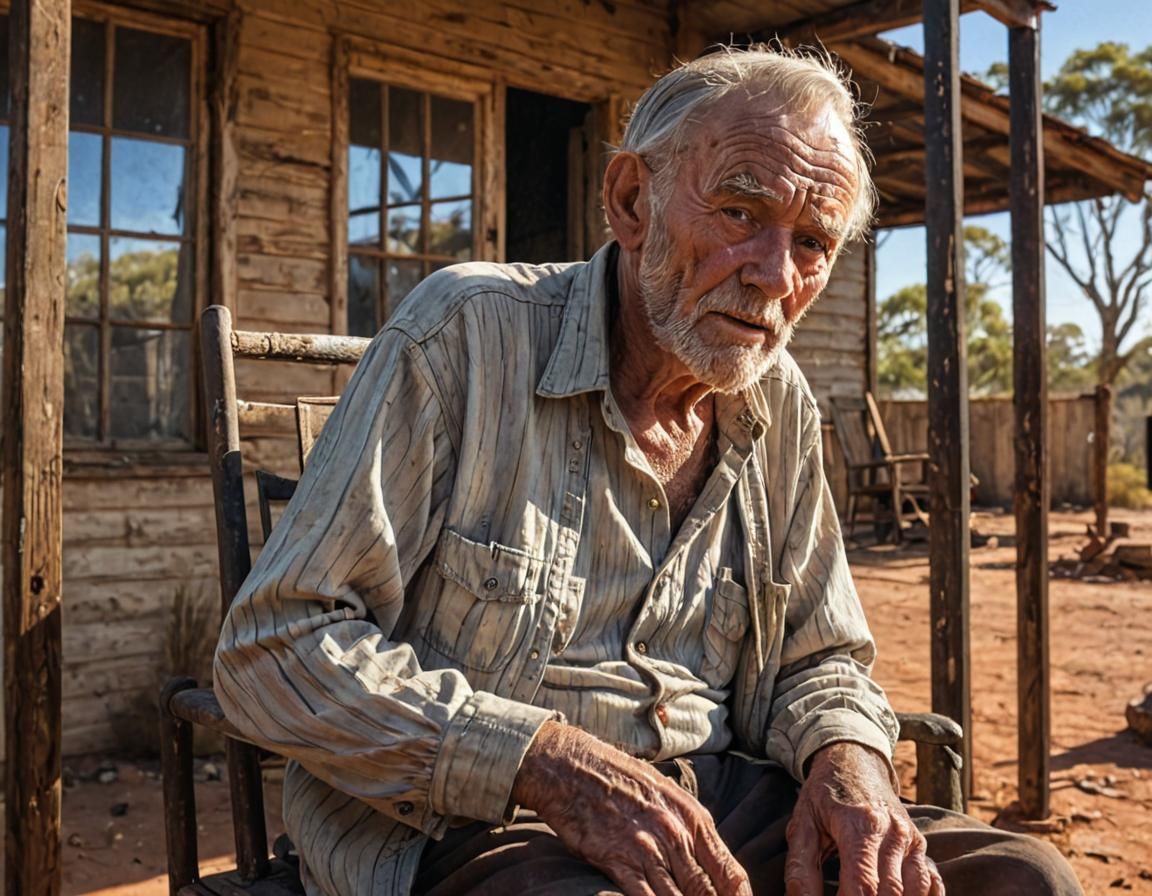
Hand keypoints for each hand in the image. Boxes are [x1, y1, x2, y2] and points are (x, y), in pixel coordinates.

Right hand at [511, 721, 752, 895]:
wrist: (571, 766)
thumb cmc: (618, 778)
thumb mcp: (666, 794)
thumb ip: (689, 827)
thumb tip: (708, 860)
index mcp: (693, 817)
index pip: (731, 873)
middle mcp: (676, 834)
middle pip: (708, 893)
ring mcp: (648, 850)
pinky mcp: (619, 862)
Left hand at [784, 742, 942, 895]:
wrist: (854, 758)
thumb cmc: (824, 794)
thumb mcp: (802, 824)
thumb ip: (801, 868)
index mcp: (859, 825)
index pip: (863, 886)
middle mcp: (892, 832)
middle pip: (891, 894)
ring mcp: (910, 838)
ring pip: (916, 890)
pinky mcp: (920, 844)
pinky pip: (933, 882)